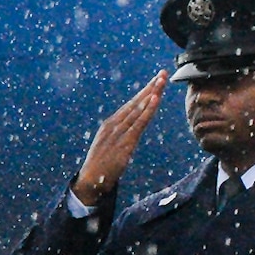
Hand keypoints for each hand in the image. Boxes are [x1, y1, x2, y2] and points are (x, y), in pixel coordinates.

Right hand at [72, 70, 169, 206]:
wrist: (90, 180)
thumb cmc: (102, 163)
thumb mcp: (112, 143)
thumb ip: (123, 133)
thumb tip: (135, 125)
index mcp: (111, 124)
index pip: (131, 104)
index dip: (145, 91)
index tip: (156, 79)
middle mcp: (114, 124)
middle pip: (136, 102)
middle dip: (150, 87)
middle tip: (163, 73)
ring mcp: (119, 132)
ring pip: (139, 109)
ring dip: (151, 94)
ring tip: (161, 81)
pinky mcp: (125, 142)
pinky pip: (139, 123)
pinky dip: (147, 110)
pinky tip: (154, 99)